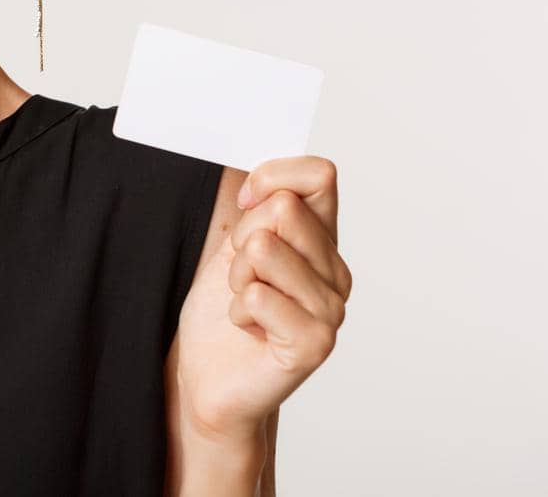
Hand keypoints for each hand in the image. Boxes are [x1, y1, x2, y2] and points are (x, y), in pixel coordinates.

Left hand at [171, 156, 351, 443]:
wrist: (212, 378)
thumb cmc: (222, 311)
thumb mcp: (234, 245)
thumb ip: (256, 206)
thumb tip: (260, 168)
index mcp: (322, 240)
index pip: (321, 175)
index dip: (272, 178)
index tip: (246, 204)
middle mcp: (335, 272)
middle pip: (283, 209)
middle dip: (242, 238)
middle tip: (242, 273)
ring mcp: (331, 309)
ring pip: (264, 249)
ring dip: (237, 276)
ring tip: (244, 302)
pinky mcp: (315, 343)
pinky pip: (258, 295)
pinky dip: (238, 309)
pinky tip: (249, 329)